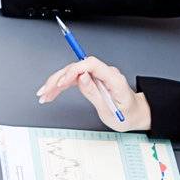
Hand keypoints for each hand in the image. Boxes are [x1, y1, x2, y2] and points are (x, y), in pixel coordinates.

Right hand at [35, 57, 150, 131]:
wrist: (135, 115)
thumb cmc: (126, 115)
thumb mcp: (109, 111)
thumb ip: (94, 93)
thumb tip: (81, 77)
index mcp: (113, 78)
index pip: (90, 65)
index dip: (74, 71)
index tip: (62, 83)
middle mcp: (105, 73)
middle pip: (77, 67)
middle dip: (59, 78)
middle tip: (45, 91)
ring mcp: (98, 75)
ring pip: (72, 72)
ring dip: (56, 82)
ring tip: (44, 94)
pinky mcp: (93, 78)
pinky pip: (75, 78)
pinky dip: (62, 85)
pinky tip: (52, 92)